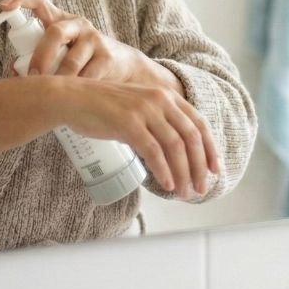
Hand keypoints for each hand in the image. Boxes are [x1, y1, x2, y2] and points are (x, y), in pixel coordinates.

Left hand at [0, 0, 180, 92]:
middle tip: (32, 78)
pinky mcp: (107, 57)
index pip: (40, 2)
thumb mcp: (59, 53)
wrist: (125, 68)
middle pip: (55, 33)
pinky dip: (78, 90)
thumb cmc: (81, 61)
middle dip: (40, 58)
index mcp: (60, 20)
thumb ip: (36, 58)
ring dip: (59, 81)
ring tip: (55, 94)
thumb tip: (12, 74)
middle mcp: (77, 25)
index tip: (4, 5)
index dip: (21, 0)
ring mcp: (94, 39)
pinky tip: (77, 97)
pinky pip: (87, 77)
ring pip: (70, 62)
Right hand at [56, 77, 219, 198]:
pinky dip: (163, 170)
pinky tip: (167, 185)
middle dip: (200, 166)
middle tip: (202, 188)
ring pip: (175, 146)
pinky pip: (153, 151)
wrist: (72, 98)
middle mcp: (160, 100)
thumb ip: (159, 122)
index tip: (216, 169)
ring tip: (184, 192)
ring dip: (183, 173)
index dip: (210, 148)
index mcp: (167, 96)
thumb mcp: (139, 108)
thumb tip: (176, 152)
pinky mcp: (129, 123)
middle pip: (191, 137)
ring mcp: (145, 111)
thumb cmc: (103, 108)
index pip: (199, 123)